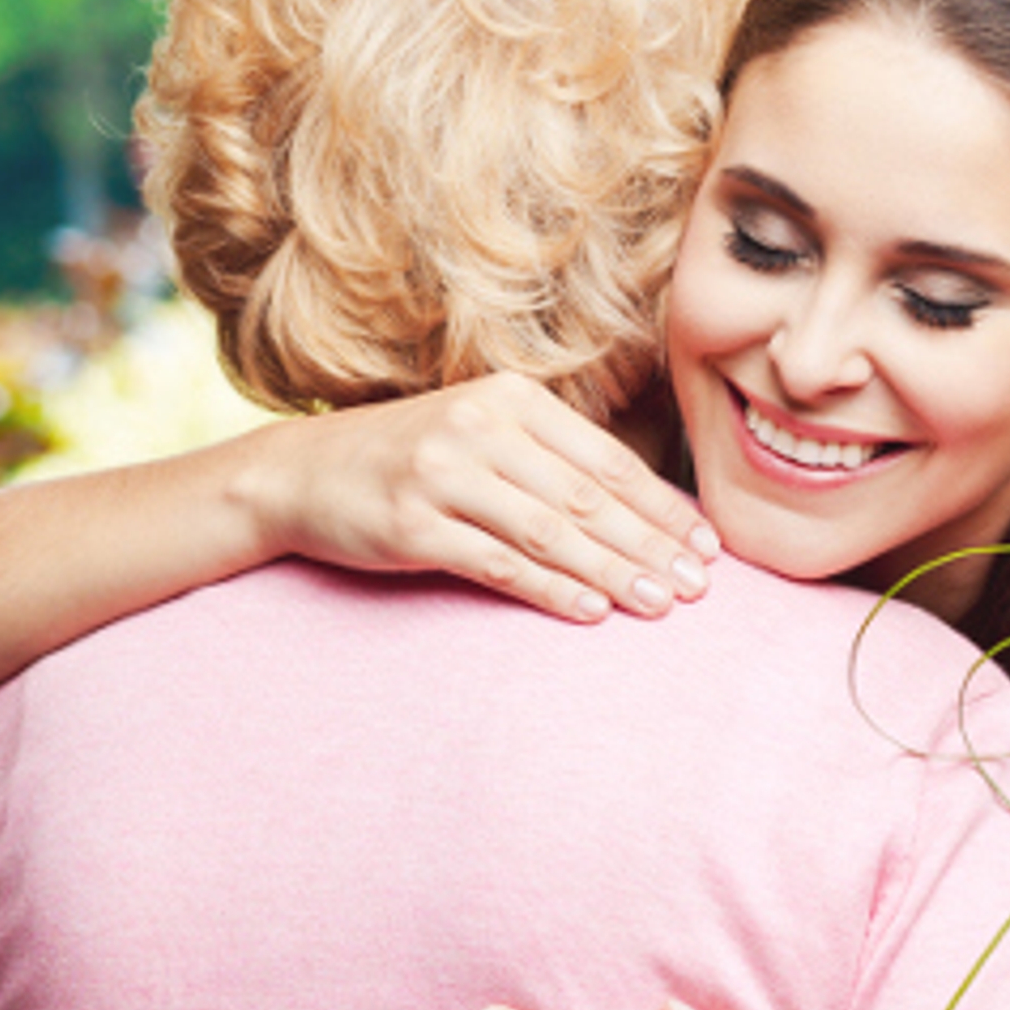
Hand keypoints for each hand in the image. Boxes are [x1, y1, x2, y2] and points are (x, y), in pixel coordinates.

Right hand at [241, 375, 717, 624]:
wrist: (300, 474)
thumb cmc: (408, 460)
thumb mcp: (479, 432)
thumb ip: (549, 457)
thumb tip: (643, 510)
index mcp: (510, 397)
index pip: (604, 457)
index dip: (662, 506)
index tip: (708, 546)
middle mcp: (479, 426)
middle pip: (586, 496)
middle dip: (651, 545)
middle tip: (701, 587)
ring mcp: (442, 474)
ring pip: (549, 531)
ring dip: (612, 572)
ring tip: (660, 605)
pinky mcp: (412, 525)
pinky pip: (497, 563)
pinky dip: (550, 589)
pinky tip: (591, 611)